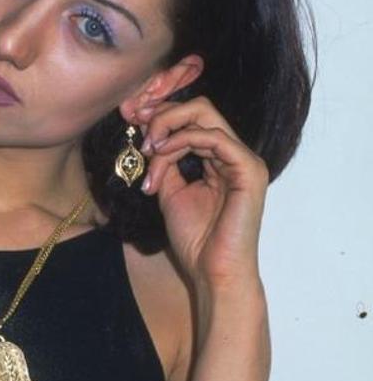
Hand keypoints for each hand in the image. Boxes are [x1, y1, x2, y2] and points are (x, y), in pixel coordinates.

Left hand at [136, 97, 269, 290]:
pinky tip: (161, 154)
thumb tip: (151, 139)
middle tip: (137, 127)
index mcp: (221, 160)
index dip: (160, 116)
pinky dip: (181, 141)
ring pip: (204, 115)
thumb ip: (165, 163)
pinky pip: (212, 137)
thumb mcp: (171, 193)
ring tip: (148, 151)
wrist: (214, 272)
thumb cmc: (197, 241)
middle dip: (162, 113)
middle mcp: (236, 155)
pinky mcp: (249, 169)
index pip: (193, 119)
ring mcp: (245, 160)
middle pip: (200, 108)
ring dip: (166, 129)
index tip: (131, 120)